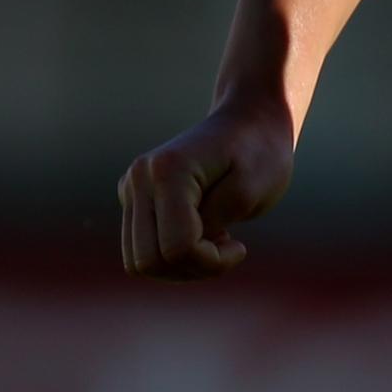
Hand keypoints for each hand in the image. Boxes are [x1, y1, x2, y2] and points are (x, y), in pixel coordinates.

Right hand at [117, 94, 296, 279]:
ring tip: (216, 239)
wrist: (251, 123)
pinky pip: (144, 253)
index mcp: (167, 170)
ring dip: (182, 266)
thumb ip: (211, 224)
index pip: (176, 248)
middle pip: (149, 262)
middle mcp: (139, 178)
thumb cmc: (260, 155)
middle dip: (193, 268)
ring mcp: (132, 189)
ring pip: (141, 264)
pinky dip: (174, 257)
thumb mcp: (248, 193)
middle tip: (227, 247)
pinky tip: (203, 234)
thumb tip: (174, 250)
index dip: (211, 261)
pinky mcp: (134, 201)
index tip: (238, 246)